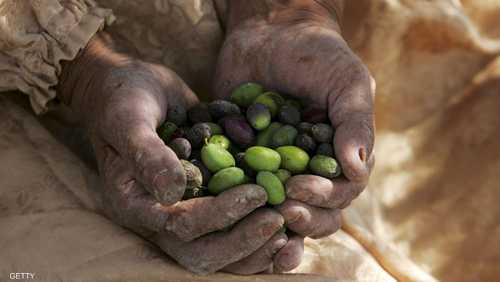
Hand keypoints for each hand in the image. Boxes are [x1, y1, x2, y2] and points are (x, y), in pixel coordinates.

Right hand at [58, 32, 287, 273]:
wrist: (133, 89)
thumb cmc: (122, 99)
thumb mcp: (128, 119)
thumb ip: (147, 154)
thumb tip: (173, 192)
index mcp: (137, 204)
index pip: (180, 226)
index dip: (219, 216)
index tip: (256, 193)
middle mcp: (162, 215)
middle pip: (203, 252)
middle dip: (243, 241)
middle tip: (278, 219)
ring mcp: (187, 208)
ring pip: (221, 249)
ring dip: (256, 245)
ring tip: (290, 226)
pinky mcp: (206, 198)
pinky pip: (233, 228)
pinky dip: (261, 233)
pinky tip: (292, 224)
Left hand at [214, 0, 374, 270]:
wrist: (270, 31)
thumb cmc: (317, 55)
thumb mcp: (347, 82)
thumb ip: (355, 124)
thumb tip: (357, 169)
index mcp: (339, 158)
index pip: (340, 194)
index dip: (323, 199)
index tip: (300, 189)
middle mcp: (309, 170)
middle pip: (312, 212)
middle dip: (299, 218)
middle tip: (280, 210)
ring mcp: (274, 169)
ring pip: (277, 211)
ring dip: (268, 224)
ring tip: (254, 220)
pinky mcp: (242, 162)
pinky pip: (239, 190)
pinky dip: (233, 204)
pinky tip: (224, 210)